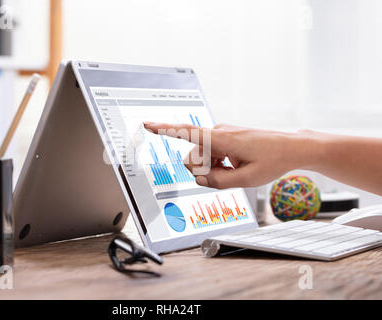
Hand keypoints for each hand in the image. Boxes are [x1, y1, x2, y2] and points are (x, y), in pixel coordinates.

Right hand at [143, 122, 313, 188]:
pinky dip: (219, 163)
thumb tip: (199, 179)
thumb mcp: (246, 179)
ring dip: (214, 167)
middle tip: (229, 174)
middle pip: (194, 157)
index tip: (147, 124)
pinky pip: (212, 153)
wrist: (291, 147)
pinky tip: (236, 164)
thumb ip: (218, 182)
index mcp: (222, 139)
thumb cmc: (273, 159)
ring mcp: (222, 134)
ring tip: (237, 168)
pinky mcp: (225, 137)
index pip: (186, 133)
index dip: (164, 130)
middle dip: (205, 170)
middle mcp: (219, 132)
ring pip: (203, 157)